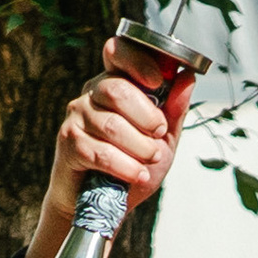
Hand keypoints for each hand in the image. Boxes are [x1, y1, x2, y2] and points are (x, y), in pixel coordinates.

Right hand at [24, 38, 192, 257]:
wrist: (103, 205)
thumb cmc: (131, 168)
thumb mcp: (163, 142)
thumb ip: (174, 111)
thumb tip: (188, 79)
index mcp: (113, 84)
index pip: (118, 51)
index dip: (138, 61)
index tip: (157, 80)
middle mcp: (91, 95)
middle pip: (117, 89)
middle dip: (147, 116)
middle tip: (159, 135)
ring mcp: (76, 118)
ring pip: (111, 124)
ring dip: (139, 148)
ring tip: (148, 162)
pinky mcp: (69, 145)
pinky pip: (99, 151)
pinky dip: (124, 166)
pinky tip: (136, 175)